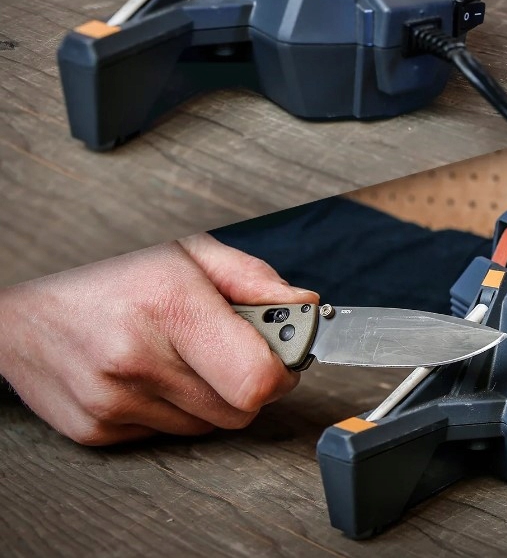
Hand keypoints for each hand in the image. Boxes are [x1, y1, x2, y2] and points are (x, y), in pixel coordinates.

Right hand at [0, 234, 318, 444]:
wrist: (21, 293)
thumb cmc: (105, 261)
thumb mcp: (186, 246)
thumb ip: (252, 279)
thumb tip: (305, 307)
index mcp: (168, 307)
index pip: (256, 380)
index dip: (282, 370)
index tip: (284, 352)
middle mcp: (137, 361)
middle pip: (238, 409)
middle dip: (249, 378)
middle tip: (232, 343)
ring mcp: (111, 401)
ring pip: (205, 425)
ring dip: (210, 392)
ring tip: (183, 348)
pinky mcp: (94, 429)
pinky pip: (164, 432)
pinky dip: (171, 406)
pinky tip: (151, 368)